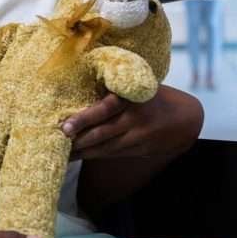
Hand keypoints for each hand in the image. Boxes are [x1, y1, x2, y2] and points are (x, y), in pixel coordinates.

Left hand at [61, 86, 202, 160]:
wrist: (184, 120)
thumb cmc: (153, 95)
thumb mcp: (137, 85)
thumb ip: (115, 87)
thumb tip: (78, 81)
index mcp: (132, 97)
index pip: (105, 109)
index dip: (84, 118)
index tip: (64, 126)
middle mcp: (135, 119)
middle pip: (101, 133)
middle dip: (76, 140)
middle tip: (52, 142)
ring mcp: (136, 137)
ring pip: (103, 147)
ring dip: (80, 151)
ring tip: (58, 153)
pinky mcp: (137, 150)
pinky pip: (110, 154)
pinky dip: (91, 155)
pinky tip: (76, 156)